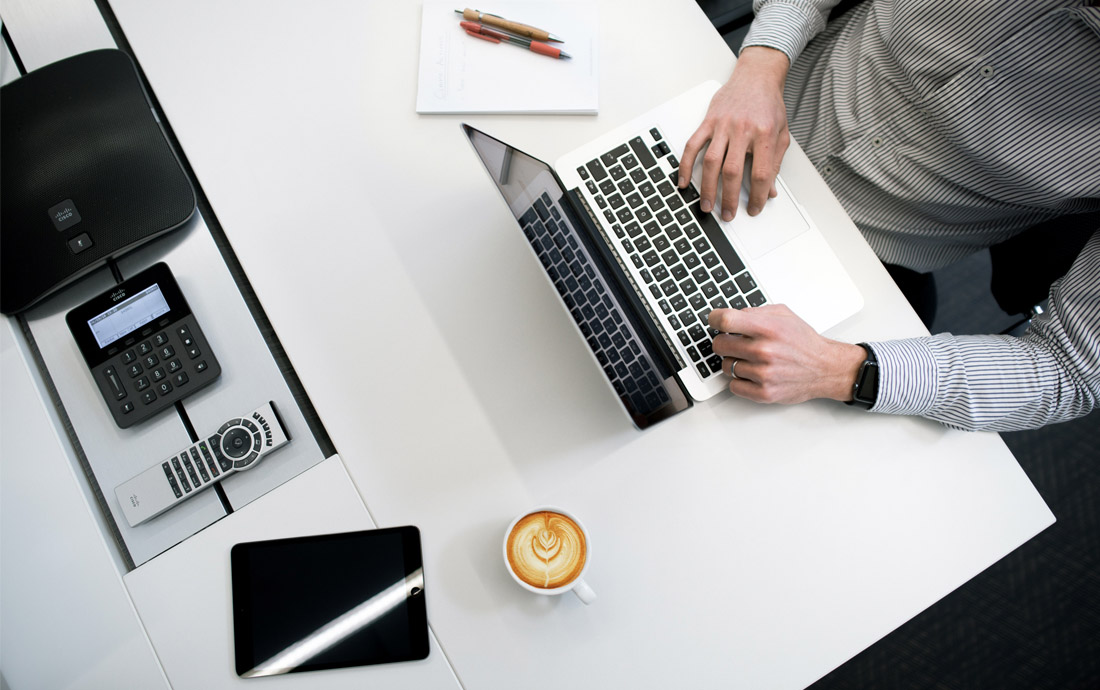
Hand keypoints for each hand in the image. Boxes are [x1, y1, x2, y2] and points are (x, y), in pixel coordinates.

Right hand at [679, 46, 791, 219]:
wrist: (756, 77)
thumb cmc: (769, 105)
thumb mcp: (781, 134)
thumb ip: (775, 163)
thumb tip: (770, 190)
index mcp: (764, 134)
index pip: (761, 173)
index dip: (758, 195)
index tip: (755, 208)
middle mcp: (742, 129)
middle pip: (732, 171)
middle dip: (729, 198)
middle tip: (728, 214)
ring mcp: (722, 125)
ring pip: (711, 162)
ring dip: (707, 187)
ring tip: (706, 205)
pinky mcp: (708, 121)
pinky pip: (693, 145)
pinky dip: (686, 165)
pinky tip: (684, 181)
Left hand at [708, 305, 866, 403]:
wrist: (825, 368)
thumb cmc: (804, 342)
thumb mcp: (783, 315)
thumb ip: (755, 312)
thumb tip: (730, 315)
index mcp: (768, 329)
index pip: (726, 321)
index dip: (714, 319)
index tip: (714, 320)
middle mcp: (764, 351)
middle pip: (719, 345)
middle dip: (724, 342)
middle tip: (734, 342)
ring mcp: (763, 374)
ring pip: (725, 366)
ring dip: (734, 362)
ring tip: (751, 359)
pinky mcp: (763, 393)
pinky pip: (733, 385)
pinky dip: (739, 380)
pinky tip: (752, 373)